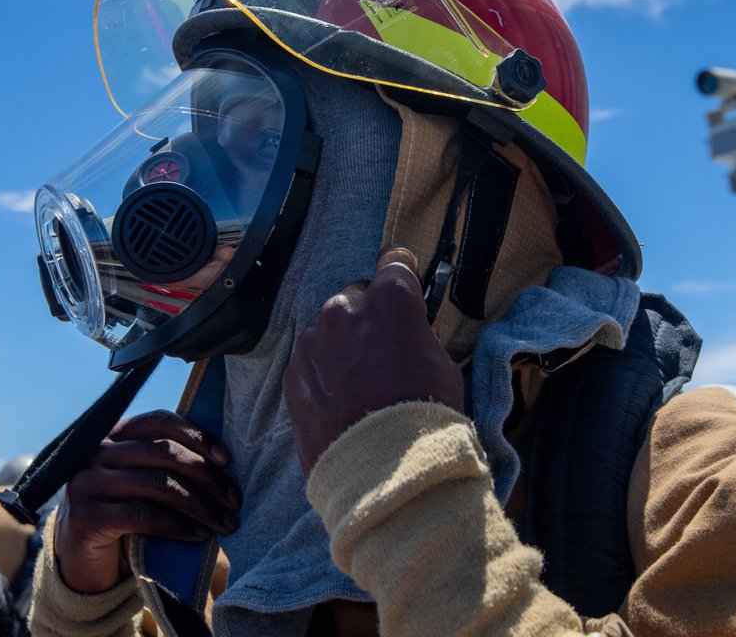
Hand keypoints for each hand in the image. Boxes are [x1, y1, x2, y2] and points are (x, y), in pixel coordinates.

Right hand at [53, 410, 240, 593]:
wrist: (82, 561)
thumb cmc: (125, 514)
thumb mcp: (144, 482)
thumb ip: (167, 464)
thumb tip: (223, 461)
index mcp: (113, 433)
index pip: (160, 421)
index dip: (197, 436)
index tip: (227, 459)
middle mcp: (95, 451)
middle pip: (164, 453)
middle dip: (208, 477)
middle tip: (234, 500)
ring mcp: (86, 482)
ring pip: (159, 484)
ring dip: (201, 505)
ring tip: (225, 522)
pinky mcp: (85, 517)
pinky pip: (145, 516)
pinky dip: (179, 525)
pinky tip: (199, 534)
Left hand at [283, 246, 463, 476]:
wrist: (384, 473)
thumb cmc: (425, 415)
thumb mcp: (443, 365)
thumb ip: (419, 337)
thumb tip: (409, 334)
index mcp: (389, 300)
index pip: (393, 261)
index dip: (402, 275)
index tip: (405, 289)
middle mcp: (344, 309)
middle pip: (357, 296)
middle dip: (368, 317)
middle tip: (383, 353)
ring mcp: (313, 342)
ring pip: (329, 331)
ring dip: (342, 347)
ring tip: (359, 386)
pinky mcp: (292, 375)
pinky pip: (310, 362)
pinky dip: (322, 374)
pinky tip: (339, 402)